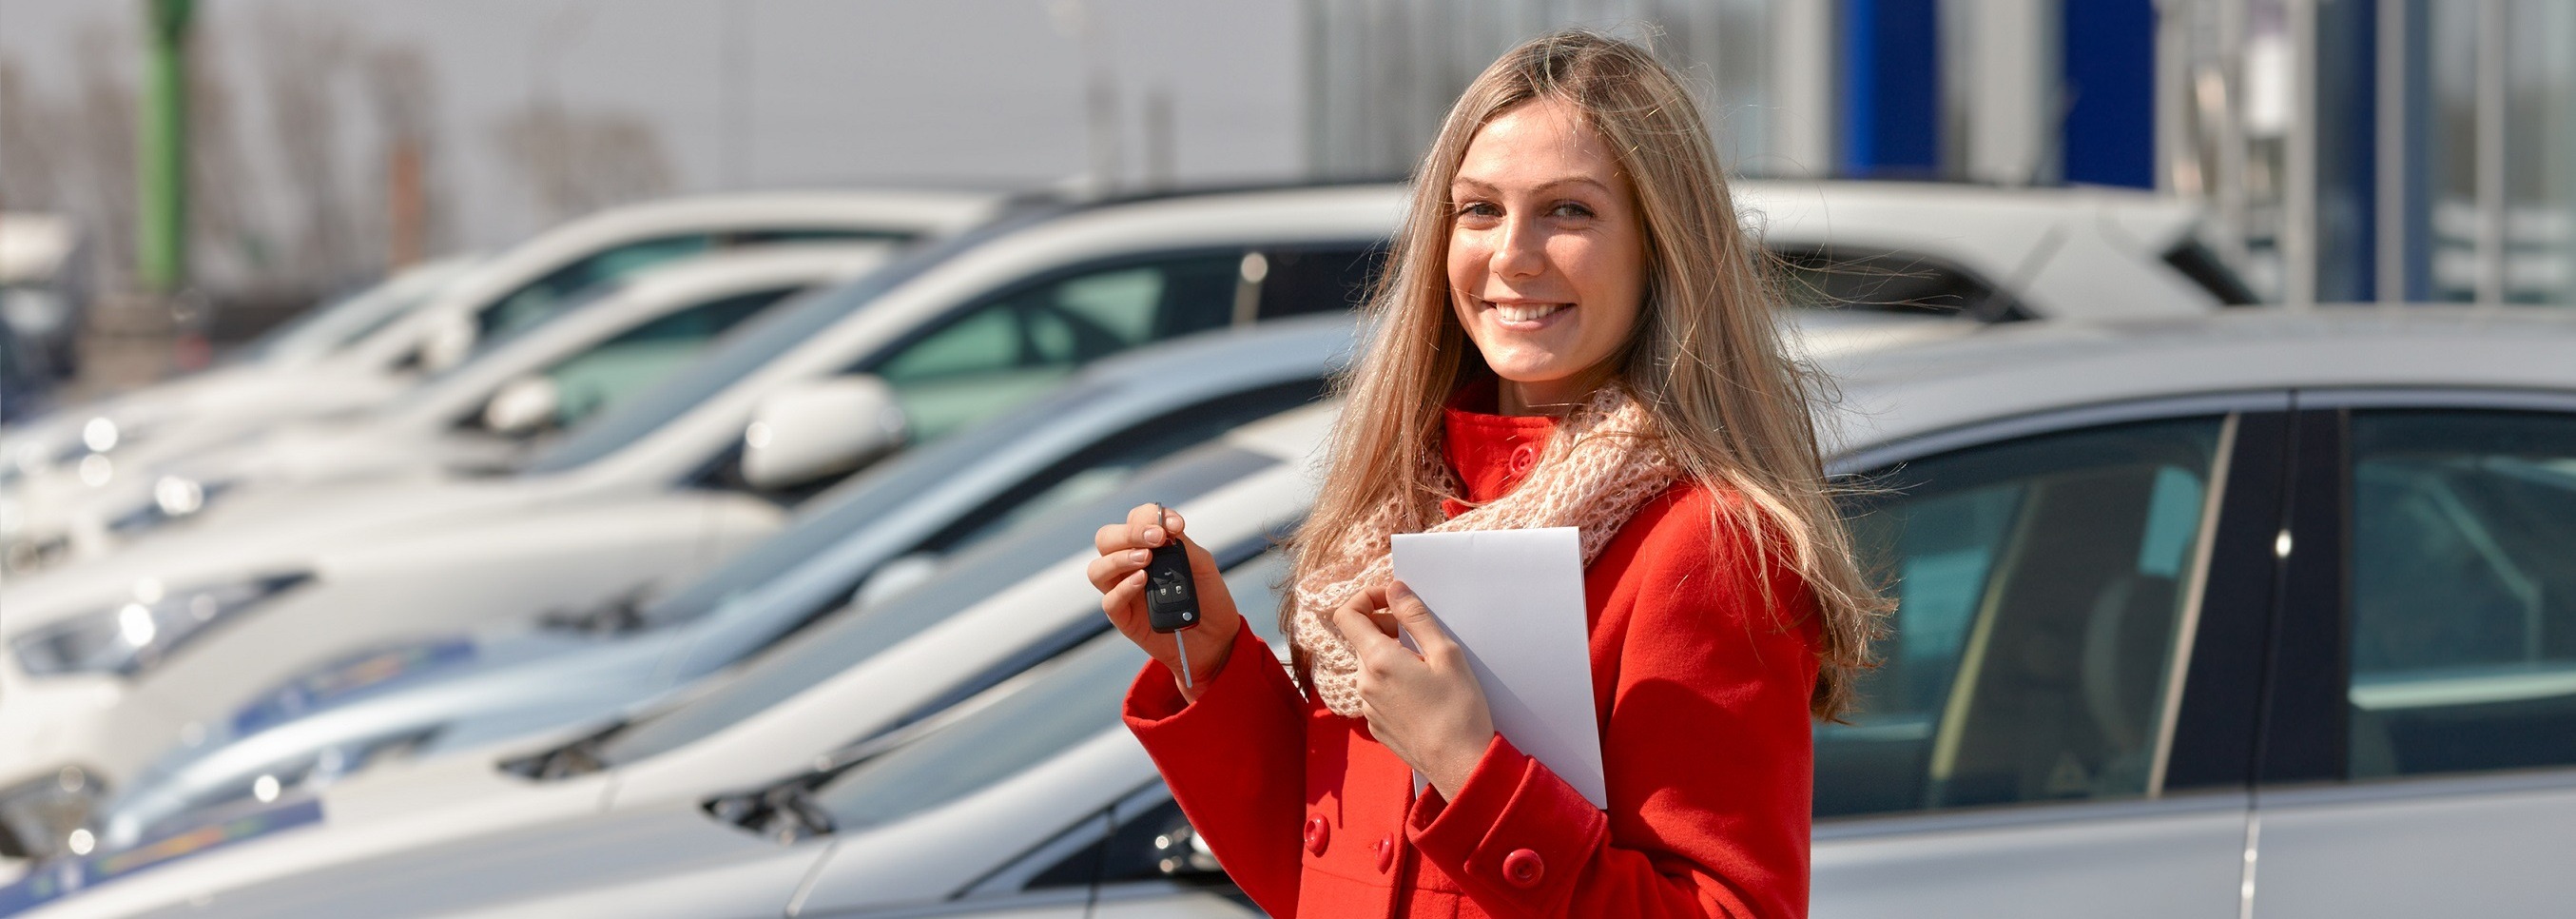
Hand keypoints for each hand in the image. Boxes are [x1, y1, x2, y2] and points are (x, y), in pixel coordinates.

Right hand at [1088, 503, 1241, 699]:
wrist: (1216, 638)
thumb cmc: (1208, 598)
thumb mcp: (1202, 566)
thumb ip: (1183, 545)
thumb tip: (1165, 528)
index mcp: (1147, 546)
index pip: (1135, 519)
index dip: (1150, 516)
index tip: (1176, 525)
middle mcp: (1129, 564)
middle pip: (1106, 539)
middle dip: (1129, 533)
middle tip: (1156, 538)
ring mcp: (1123, 591)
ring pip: (1098, 568)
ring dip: (1120, 558)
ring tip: (1146, 558)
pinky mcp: (1123, 618)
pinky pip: (1110, 601)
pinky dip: (1124, 588)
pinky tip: (1143, 580)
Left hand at [1329, 581, 1495, 800]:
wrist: (1460, 765)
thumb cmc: (1459, 709)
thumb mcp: (1445, 653)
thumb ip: (1415, 616)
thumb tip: (1394, 589)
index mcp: (1377, 661)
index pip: (1347, 614)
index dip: (1366, 598)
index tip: (1393, 600)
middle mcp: (1364, 683)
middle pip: (1361, 639)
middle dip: (1385, 627)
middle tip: (1419, 634)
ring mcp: (1367, 707)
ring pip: (1370, 666)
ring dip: (1390, 655)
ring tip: (1425, 667)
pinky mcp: (1376, 726)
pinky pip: (1376, 691)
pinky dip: (1392, 681)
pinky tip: (1422, 693)